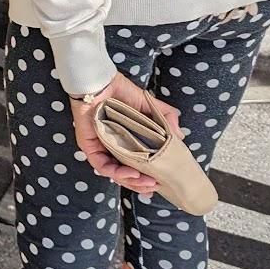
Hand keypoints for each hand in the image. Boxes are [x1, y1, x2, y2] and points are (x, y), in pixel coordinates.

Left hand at [70, 72, 182, 195]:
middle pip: (125, 174)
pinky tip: (131, 173)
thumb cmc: (121, 91)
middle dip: (140, 185)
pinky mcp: (89, 145)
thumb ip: (166, 118)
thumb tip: (180, 137)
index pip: (136, 165)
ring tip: (146, 183)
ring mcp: (100, 148)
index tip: (160, 184)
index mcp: (125, 142)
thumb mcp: (150, 106)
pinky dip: (116, 173)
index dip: (146, 177)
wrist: (101, 81)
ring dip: (131, 181)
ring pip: (113, 173)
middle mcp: (112, 148)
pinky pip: (101, 165)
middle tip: (153, 187)